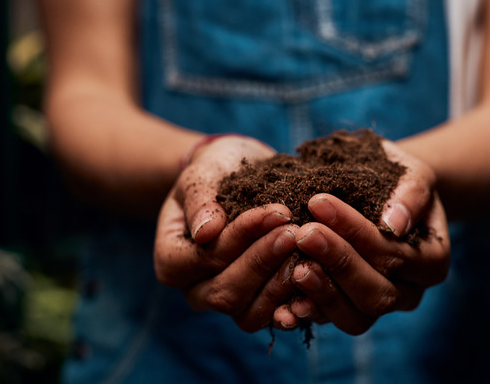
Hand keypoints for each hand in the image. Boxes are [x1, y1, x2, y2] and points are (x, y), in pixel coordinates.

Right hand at [154, 135, 298, 331]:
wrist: (240, 175)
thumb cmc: (217, 171)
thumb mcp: (205, 173)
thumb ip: (201, 200)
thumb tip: (206, 231)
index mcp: (172, 261)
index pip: (205, 259)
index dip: (241, 239)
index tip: (276, 212)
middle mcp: (196, 290)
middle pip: (226, 293)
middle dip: (264, 261)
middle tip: (295, 231)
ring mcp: (228, 303)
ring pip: (250, 315)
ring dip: (281, 285)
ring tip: (308, 253)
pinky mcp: (259, 306)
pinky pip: (275, 319)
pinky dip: (297, 306)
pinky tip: (317, 283)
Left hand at [272, 142, 449, 334]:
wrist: (383, 191)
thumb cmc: (398, 179)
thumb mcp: (411, 174)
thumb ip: (411, 193)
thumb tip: (394, 222)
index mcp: (432, 261)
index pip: (397, 255)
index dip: (357, 233)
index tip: (319, 202)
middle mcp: (410, 293)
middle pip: (378, 293)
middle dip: (338, 262)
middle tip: (304, 233)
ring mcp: (378, 307)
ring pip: (356, 318)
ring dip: (323, 292)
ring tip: (295, 267)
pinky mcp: (349, 312)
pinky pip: (330, 322)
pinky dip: (308, 311)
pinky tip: (286, 299)